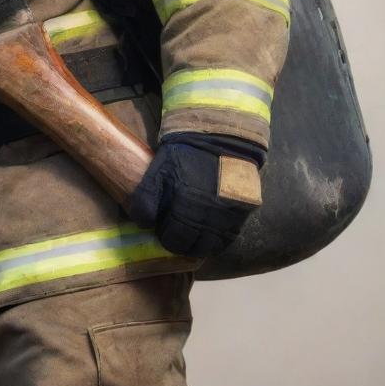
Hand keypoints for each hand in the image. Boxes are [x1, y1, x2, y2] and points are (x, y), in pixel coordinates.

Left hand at [129, 134, 263, 257]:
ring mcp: (226, 217)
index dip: (164, 237)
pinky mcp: (242, 214)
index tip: (162, 230)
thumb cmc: (184, 155)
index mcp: (184, 205)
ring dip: (198, 246)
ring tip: (191, 238)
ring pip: (209, 246)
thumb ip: (146, 197)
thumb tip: (143, 223)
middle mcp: (206, 216)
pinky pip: (228, 238)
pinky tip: (208, 234)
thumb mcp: (159, 170)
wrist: (220, 139)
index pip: (172, 239)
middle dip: (179, 243)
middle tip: (174, 234)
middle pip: (190, 246)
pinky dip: (216, 241)